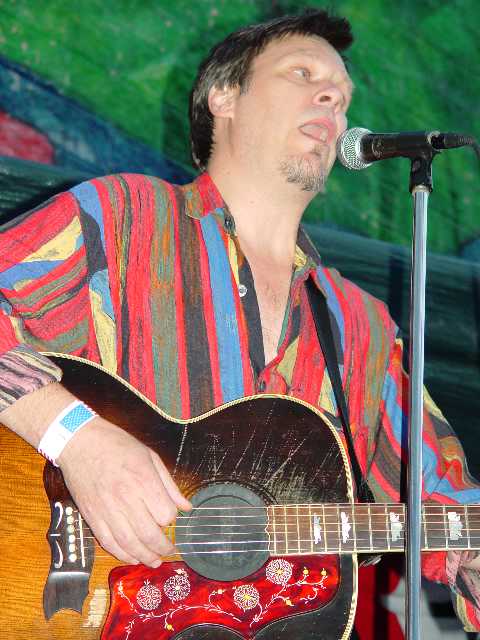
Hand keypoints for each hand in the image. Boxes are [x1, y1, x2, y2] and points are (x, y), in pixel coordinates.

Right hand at [57, 417, 190, 566]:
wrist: (80, 442)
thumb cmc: (118, 445)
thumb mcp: (150, 457)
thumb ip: (169, 485)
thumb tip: (187, 507)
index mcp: (143, 480)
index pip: (165, 514)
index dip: (170, 518)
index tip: (169, 516)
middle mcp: (126, 498)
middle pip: (149, 534)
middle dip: (162, 547)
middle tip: (169, 551)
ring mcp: (107, 509)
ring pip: (129, 543)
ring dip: (144, 557)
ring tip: (154, 561)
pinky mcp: (91, 516)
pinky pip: (108, 542)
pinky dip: (121, 554)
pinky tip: (132, 557)